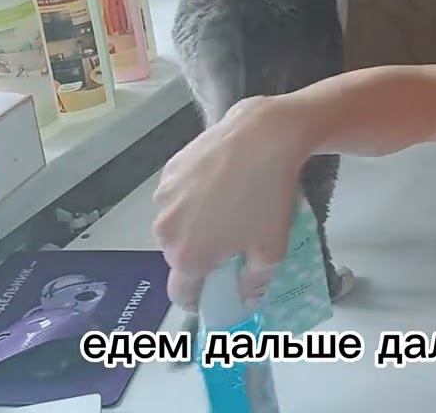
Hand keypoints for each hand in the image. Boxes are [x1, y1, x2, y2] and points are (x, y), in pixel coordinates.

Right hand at [152, 95, 309, 311]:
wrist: (264, 138)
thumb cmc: (269, 197)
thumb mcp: (273, 249)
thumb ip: (254, 282)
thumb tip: (245, 297)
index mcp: (188, 256)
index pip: (181, 293)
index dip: (199, 297)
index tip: (217, 288)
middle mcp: (165, 231)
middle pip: (179, 255)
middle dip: (201, 254)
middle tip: (230, 239)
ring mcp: (163, 198)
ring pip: (176, 223)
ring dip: (194, 223)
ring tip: (226, 204)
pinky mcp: (168, 170)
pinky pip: (177, 195)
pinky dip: (192, 195)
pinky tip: (218, 181)